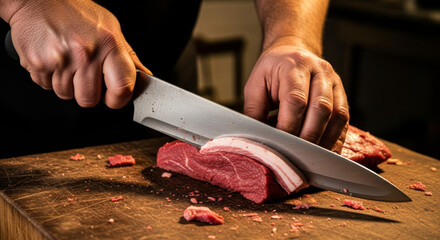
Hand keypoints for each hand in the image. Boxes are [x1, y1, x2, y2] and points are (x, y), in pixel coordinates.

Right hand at [6, 0, 150, 107]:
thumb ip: (127, 55)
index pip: (122, 87)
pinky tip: (54, 60)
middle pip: (90, 99)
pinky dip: (49, 77)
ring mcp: (60, 59)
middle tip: (86, 76)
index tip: (114, 97)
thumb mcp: (110, 28)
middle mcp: (85, 52)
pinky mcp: (38, 63)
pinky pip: (46, 86)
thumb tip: (144, 75)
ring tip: (67, 62)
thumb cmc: (76, 11)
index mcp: (109, 43)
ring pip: (66, 95)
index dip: (119, 99)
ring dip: (67, 85)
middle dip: (88, 93)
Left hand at [244, 38, 348, 152]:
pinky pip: (344, 121)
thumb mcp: (255, 85)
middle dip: (308, 137)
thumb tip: (254, 138)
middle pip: (321, 109)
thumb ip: (254, 111)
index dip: (289, 126)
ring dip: (324, 141)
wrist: (292, 53)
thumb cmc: (272, 72)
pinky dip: (334, 140)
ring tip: (309, 158)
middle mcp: (319, 71)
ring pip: (337, 116)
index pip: (295, 100)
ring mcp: (334, 82)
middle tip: (295, 156)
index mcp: (294, 65)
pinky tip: (323, 153)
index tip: (280, 145)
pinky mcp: (342, 95)